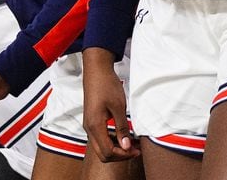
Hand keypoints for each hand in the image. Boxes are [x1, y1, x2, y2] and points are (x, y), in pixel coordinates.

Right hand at [82, 48, 139, 162]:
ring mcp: (89, 124)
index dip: (123, 155)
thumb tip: (127, 146)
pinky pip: (100, 138)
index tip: (136, 150)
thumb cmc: (106, 86)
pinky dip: (112, 141)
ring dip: (116, 149)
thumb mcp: (118, 107)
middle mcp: (89, 127)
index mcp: (94, 125)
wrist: (96, 71)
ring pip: (101, 147)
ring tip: (132, 143)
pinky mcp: (92, 121)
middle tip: (135, 150)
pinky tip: (123, 135)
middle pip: (102, 154)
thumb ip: (122, 128)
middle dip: (119, 155)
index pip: (107, 152)